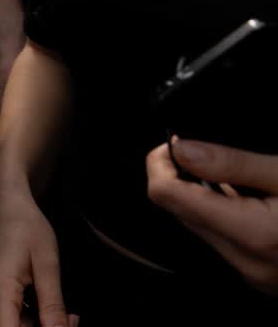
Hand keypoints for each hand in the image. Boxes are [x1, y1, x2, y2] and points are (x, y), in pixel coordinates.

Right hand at [0, 183, 78, 326]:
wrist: (5, 201)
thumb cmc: (27, 226)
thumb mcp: (47, 264)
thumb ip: (52, 304)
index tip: (61, 326)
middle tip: (73, 318)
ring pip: (12, 322)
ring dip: (39, 322)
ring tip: (65, 310)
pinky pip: (9, 311)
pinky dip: (29, 312)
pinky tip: (46, 300)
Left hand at [146, 138, 277, 294]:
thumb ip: (233, 164)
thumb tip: (181, 149)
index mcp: (252, 235)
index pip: (167, 196)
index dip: (160, 164)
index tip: (173, 144)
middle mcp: (247, 264)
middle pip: (181, 213)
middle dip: (184, 179)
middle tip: (209, 154)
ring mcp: (255, 276)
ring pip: (201, 229)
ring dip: (208, 199)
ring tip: (242, 179)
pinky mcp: (262, 279)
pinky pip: (226, 243)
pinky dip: (228, 218)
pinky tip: (255, 202)